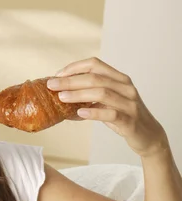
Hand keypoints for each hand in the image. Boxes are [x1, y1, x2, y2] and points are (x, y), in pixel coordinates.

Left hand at [47, 57, 168, 157]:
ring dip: (78, 94)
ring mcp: (129, 103)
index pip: (95, 64)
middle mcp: (125, 87)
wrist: (147, 136)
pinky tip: (80, 113)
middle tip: (52, 85)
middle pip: (95, 78)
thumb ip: (90, 97)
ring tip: (61, 98)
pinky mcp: (129, 120)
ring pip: (102, 93)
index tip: (58, 75)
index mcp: (119, 79)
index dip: (74, 67)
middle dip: (70, 81)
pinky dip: (94, 112)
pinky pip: (110, 113)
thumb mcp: (107, 103)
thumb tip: (62, 96)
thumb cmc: (124, 118)